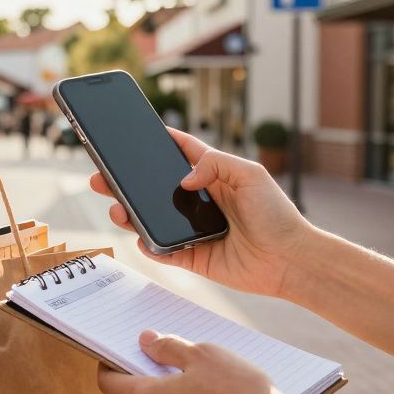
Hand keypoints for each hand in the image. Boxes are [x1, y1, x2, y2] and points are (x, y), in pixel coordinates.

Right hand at [92, 128, 311, 297]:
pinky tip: (140, 237)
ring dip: (130, 214)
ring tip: (117, 209)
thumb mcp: (250, 175)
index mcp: (214, 177)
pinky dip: (149, 246)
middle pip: (156, 188)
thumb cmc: (277, 215)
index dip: (160, 142)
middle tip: (103, 177)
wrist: (289, 259)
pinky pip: (163, 251)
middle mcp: (200, 201)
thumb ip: (215, 164)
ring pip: (153, 219)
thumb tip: (183, 180)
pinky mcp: (194, 257)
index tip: (134, 133)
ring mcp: (194, 229)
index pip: (182, 154)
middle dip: (128, 182)